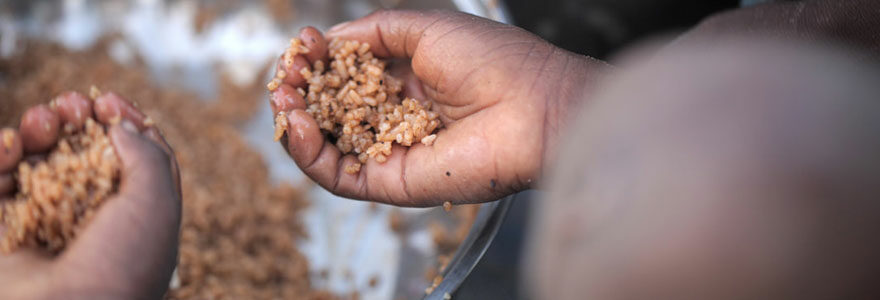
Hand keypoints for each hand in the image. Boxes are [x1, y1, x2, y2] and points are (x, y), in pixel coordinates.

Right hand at [0, 91, 180, 299]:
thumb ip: (148, 156)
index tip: (110, 99)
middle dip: (77, 120)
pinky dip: (2, 155)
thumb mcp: (156, 202)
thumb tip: (123, 125)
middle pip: (83, 152)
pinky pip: (0, 181)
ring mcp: (48, 223)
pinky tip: (9, 144)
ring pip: (40, 161)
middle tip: (73, 105)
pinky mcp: (7, 231)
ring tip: (44, 118)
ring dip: (39, 130)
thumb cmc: (122, 262)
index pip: (133, 159)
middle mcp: (95, 220)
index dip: (124, 123)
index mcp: (138, 217)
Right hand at [271, 10, 606, 205]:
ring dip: (294, 123)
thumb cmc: (493, 61)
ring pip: (327, 146)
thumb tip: (330, 39)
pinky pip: (338, 175)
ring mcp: (391, 152)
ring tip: (282, 99)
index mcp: (407, 81)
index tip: (303, 46)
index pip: (346, 77)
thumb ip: (374, 32)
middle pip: (330, 112)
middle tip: (284, 75)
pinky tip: (295, 125)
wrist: (533, 106)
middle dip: (300, 92)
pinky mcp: (391, 183)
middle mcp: (396, 118)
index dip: (319, 62)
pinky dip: (308, 154)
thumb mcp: (425, 28)